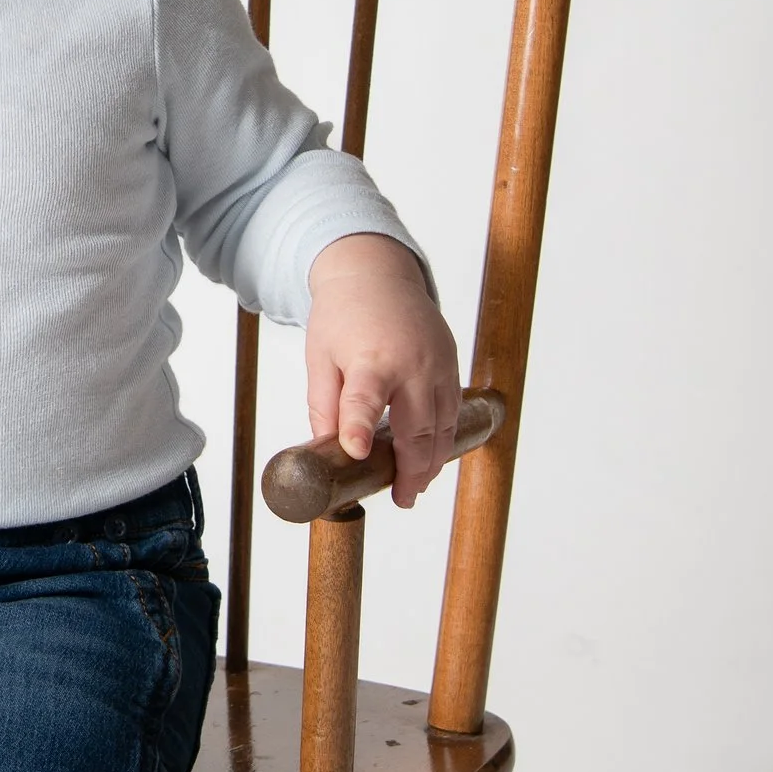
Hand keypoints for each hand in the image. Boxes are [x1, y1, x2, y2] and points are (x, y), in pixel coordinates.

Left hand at [303, 234, 461, 509]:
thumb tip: (330, 451)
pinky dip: (443, 437)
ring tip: (414, 488)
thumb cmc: (343, 316)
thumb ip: (325, 405)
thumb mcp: (320, 358)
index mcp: (370, 358)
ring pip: (443, 425)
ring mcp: (438, 364)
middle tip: (401, 498)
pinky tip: (429, 459)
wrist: (377, 273)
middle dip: (412, 469)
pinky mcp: (451, 363)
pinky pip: (452, 410)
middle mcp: (411, 362)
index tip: (356, 454)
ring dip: (432, 460)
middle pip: (418, 427)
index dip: (359, 428)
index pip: (365, 400)